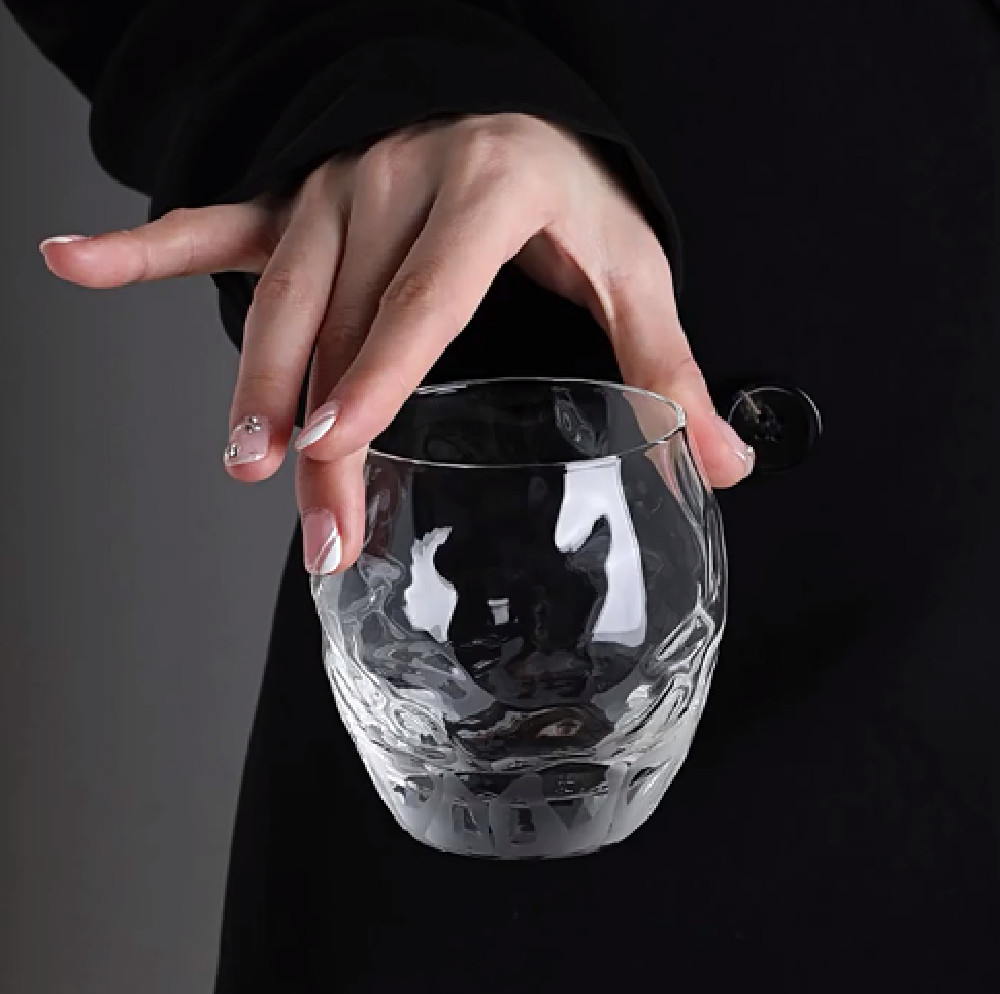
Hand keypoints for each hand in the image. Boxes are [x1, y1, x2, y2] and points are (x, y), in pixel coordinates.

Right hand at [39, 112, 754, 575]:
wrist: (509, 104)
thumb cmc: (570, 189)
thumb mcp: (629, 266)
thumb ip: (668, 364)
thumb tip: (725, 467)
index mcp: (490, 190)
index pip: (427, 292)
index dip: (382, 366)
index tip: (337, 435)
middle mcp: (397, 176)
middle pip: (343, 319)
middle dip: (320, 425)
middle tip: (315, 527)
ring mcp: (336, 181)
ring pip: (280, 294)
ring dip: (255, 383)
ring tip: (244, 463)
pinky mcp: (298, 193)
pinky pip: (219, 223)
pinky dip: (148, 249)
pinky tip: (74, 260)